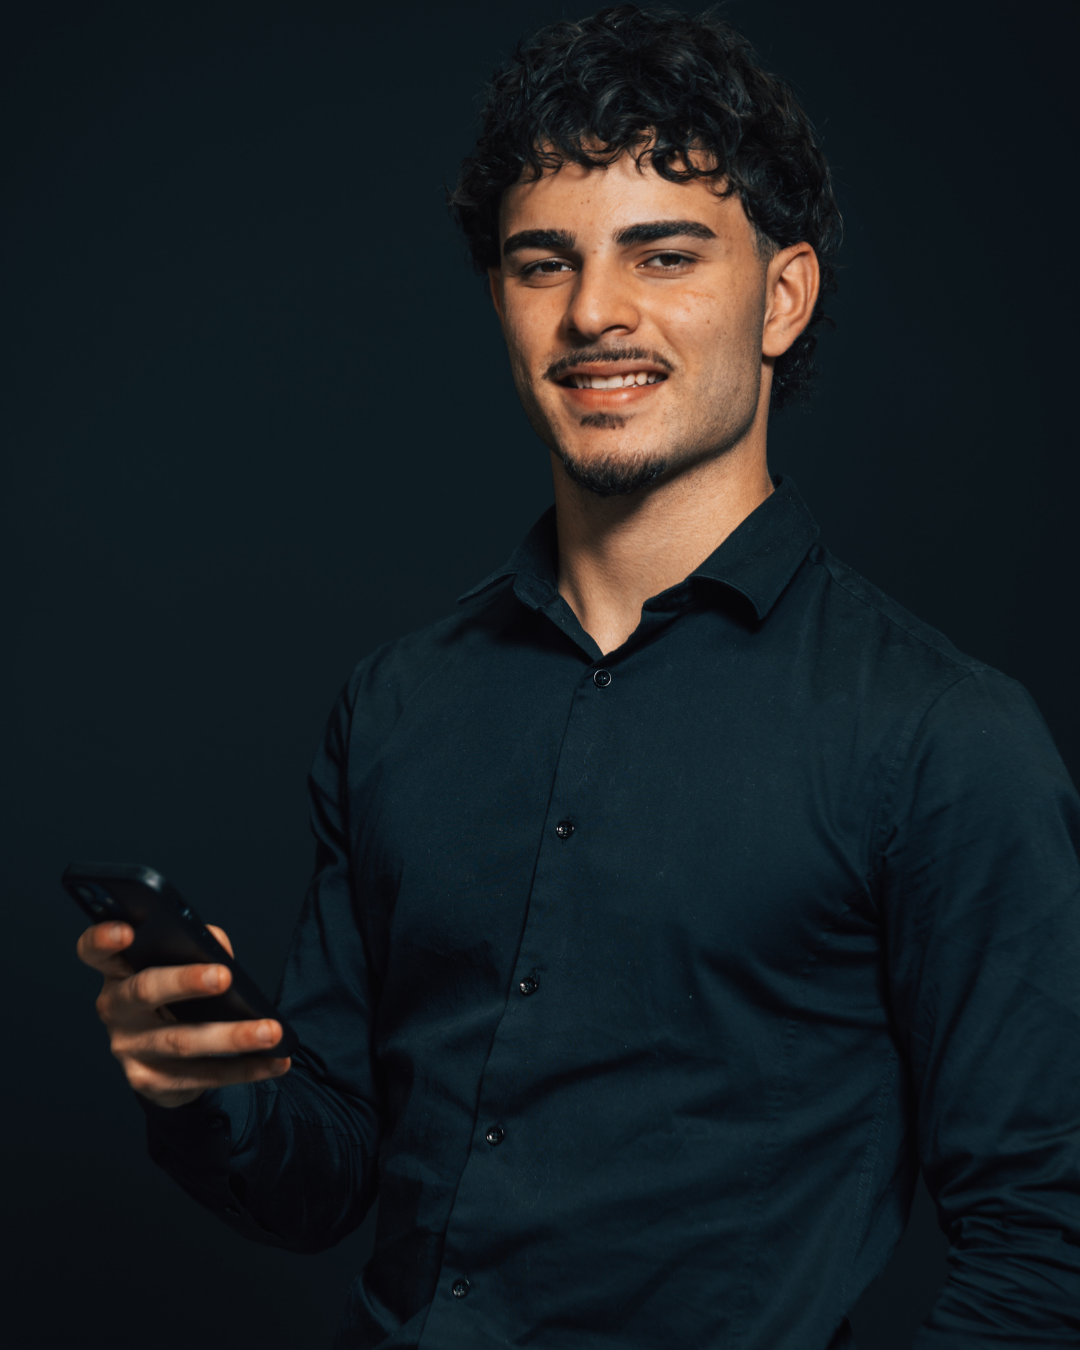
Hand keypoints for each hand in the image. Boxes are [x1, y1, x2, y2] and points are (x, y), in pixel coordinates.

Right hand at [77, 921, 290, 1108]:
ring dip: (232, 1036)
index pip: (94, 950)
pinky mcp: (148, 1081)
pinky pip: (201, 1075)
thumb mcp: (181, 965)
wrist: (168, 1058)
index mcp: (117, 970)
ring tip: (271, 1031)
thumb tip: (219, 947)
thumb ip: (198, 944)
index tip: (127, 930)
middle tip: (224, 976)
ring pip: (182, 1040)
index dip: (103, 938)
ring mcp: (128, 1047)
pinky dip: (244, 1069)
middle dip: (185, 981)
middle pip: (144, 991)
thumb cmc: (177, 995)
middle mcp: (115, 1008)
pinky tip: (275, 1062)